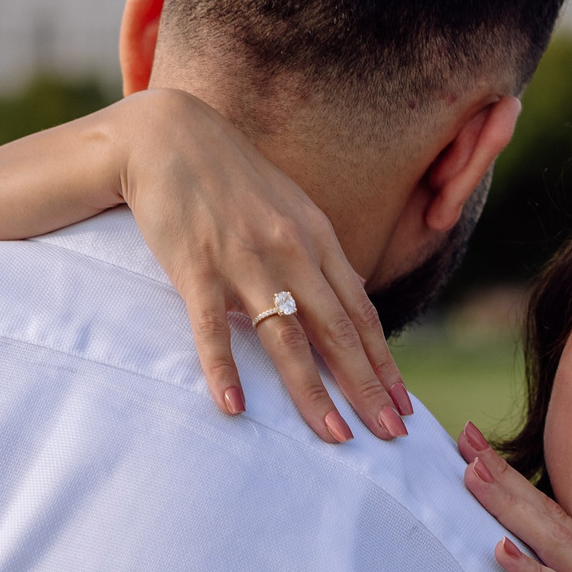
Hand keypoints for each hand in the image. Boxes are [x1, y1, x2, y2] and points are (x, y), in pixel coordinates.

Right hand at [115, 91, 412, 443]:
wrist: (167, 135)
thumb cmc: (231, 178)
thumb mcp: (290, 209)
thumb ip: (321, 254)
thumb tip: (354, 296)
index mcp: (317, 238)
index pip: (360, 312)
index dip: (384, 362)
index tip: (403, 405)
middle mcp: (290, 250)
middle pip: (337, 331)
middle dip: (366, 387)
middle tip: (391, 435)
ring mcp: (244, 260)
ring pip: (286, 337)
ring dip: (312, 392)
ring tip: (333, 437)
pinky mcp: (196, 266)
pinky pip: (212, 328)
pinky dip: (223, 369)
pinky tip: (235, 407)